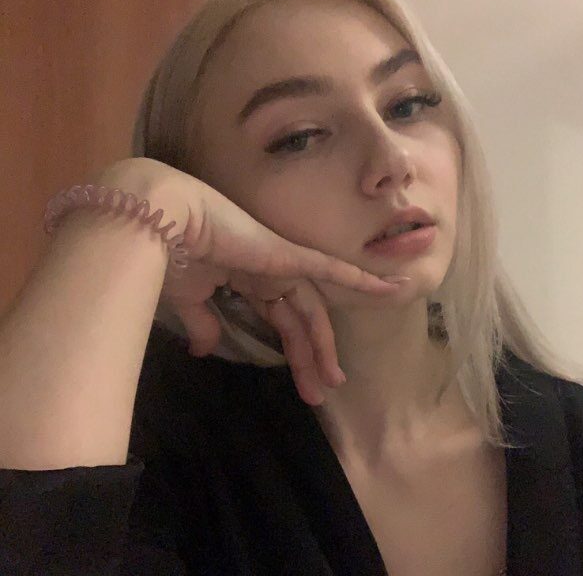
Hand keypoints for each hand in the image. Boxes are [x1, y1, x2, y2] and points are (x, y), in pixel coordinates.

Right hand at [98, 157, 405, 405]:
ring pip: (312, 312)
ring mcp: (281, 264)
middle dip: (308, 358)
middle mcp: (270, 273)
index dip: (292, 350)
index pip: (279, 320)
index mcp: (248, 281)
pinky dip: (361, 279)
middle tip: (320, 392)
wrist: (162, 222)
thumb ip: (204, 323)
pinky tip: (390, 290)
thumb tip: (203, 349)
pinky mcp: (288, 255)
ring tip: (333, 381)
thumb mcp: (190, 299)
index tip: (300, 380)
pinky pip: (332, 270)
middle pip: (299, 322)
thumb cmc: (171, 256)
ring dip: (323, 346)